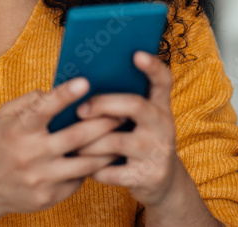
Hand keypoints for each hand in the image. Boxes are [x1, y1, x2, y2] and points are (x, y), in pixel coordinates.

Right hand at [0, 76, 125, 219]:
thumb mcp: (4, 116)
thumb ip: (29, 101)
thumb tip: (57, 90)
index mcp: (19, 129)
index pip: (43, 109)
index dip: (65, 95)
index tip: (85, 82)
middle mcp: (30, 154)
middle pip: (76, 137)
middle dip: (103, 123)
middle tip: (122, 112)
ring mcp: (41, 178)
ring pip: (85, 163)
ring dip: (106, 148)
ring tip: (121, 136)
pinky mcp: (49, 196)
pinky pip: (78, 180)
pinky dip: (91, 168)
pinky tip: (104, 158)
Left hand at [70, 51, 182, 208]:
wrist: (163, 183)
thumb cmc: (140, 142)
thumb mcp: (141, 121)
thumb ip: (122, 104)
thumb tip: (81, 84)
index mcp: (160, 107)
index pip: (163, 80)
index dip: (152, 66)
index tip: (137, 54)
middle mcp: (163, 126)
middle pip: (134, 105)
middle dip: (102, 104)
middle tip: (80, 110)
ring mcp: (157, 151)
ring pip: (115, 141)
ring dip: (89, 142)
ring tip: (73, 144)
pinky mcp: (148, 176)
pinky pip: (110, 170)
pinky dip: (93, 169)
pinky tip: (85, 166)